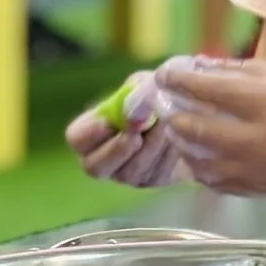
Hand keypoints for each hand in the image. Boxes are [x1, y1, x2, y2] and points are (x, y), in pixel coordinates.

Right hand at [67, 68, 189, 188]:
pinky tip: (177, 138)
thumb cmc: (158, 96)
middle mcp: (103, 158)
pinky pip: (155, 174)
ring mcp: (126, 174)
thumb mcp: (145, 84)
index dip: (88, 133)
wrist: (189, 116)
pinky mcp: (151, 181)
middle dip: (116, 150)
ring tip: (165, 125)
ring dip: (149, 148)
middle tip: (136, 136)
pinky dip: (167, 155)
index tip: (107, 122)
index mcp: (92, 132)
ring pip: (130, 172)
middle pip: (94, 167)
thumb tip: (131, 104)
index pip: (77, 139)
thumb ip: (135, 90)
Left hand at [156, 56, 265, 194]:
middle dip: (175, 117)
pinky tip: (201, 157)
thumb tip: (199, 67)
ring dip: (184, 146)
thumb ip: (239, 72)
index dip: (179, 82)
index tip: (164, 76)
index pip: (206, 90)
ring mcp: (257, 168)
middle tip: (168, 107)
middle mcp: (257, 138)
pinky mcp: (261, 187)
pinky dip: (203, 170)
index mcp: (264, 102)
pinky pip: (218, 183)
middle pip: (196, 130)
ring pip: (201, 163)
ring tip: (181, 133)